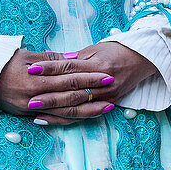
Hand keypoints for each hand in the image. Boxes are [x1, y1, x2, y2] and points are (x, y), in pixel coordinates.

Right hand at [0, 48, 115, 124]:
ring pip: (66, 111)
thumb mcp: (27, 56)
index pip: (68, 79)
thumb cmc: (3, 62)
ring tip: (108, 106)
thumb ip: (52, 60)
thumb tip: (74, 59)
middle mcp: (35, 97)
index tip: (105, 73)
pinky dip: (73, 117)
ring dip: (89, 109)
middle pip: (71, 96)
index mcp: (35, 80)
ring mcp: (32, 109)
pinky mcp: (29, 115)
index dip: (89, 77)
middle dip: (93, 92)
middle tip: (112, 86)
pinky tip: (88, 115)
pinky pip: (56, 119)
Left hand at [21, 42, 159, 124]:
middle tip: (29, 99)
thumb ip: (73, 59)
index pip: (69, 68)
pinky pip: (86, 113)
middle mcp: (104, 81)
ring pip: (78, 105)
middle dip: (49, 95)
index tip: (31, 69)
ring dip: (56, 110)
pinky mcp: (110, 102)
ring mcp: (108, 94)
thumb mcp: (94, 50)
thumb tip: (50, 60)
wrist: (142, 59)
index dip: (49, 68)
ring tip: (36, 111)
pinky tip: (52, 118)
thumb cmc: (116, 51)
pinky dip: (67, 117)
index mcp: (98, 65)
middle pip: (72, 90)